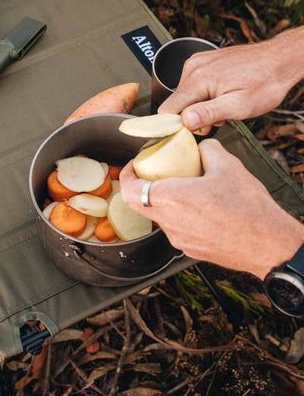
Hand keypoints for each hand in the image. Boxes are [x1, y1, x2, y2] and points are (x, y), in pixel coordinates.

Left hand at [119, 139, 303, 278]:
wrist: (269, 245)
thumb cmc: (250, 210)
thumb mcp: (229, 166)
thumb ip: (209, 150)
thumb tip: (202, 146)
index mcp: (172, 199)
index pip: (129, 191)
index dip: (126, 177)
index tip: (133, 167)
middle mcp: (170, 222)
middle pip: (138, 205)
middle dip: (140, 188)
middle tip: (152, 175)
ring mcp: (178, 239)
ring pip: (158, 217)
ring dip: (162, 202)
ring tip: (181, 190)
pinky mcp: (189, 249)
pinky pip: (175, 229)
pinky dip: (178, 217)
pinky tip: (198, 209)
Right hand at [159, 27, 303, 133]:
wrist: (281, 60)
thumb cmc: (266, 82)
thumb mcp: (239, 106)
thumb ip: (209, 113)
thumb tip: (185, 120)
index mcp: (198, 79)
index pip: (167, 109)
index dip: (179, 124)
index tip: (198, 127)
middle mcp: (193, 67)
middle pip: (177, 104)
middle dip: (194, 116)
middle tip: (219, 116)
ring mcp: (197, 62)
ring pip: (185, 95)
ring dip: (201, 105)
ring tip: (224, 103)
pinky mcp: (203, 61)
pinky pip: (193, 85)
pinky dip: (205, 94)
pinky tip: (222, 93)